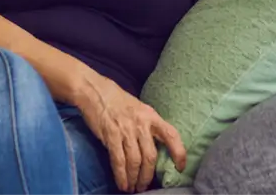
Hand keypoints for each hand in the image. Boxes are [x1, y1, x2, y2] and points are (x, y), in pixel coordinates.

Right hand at [75, 74, 186, 191]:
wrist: (94, 90)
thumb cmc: (117, 101)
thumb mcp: (140, 109)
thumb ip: (148, 126)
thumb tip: (155, 147)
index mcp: (151, 116)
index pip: (171, 135)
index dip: (179, 152)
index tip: (181, 167)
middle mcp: (141, 123)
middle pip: (150, 156)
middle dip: (148, 176)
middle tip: (144, 186)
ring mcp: (126, 129)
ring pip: (135, 161)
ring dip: (134, 179)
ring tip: (132, 188)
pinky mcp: (111, 135)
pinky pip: (119, 160)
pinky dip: (121, 176)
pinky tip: (122, 184)